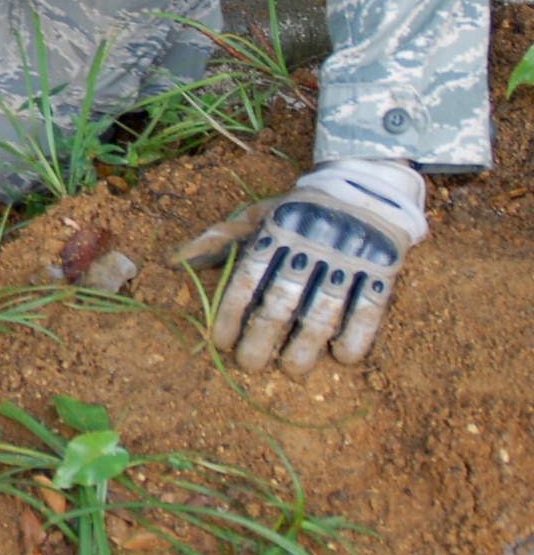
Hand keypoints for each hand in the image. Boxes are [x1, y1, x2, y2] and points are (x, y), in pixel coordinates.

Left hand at [174, 158, 425, 374]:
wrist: (363, 185)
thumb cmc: (297, 210)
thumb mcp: (256, 216)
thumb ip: (218, 241)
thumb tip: (171, 263)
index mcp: (276, 232)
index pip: (247, 278)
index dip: (230, 313)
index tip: (220, 343)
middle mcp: (310, 245)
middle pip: (282, 299)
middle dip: (262, 336)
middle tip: (249, 364)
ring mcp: (348, 257)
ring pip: (324, 309)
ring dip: (306, 344)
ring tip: (291, 369)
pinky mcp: (383, 267)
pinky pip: (369, 307)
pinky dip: (357, 335)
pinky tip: (342, 357)